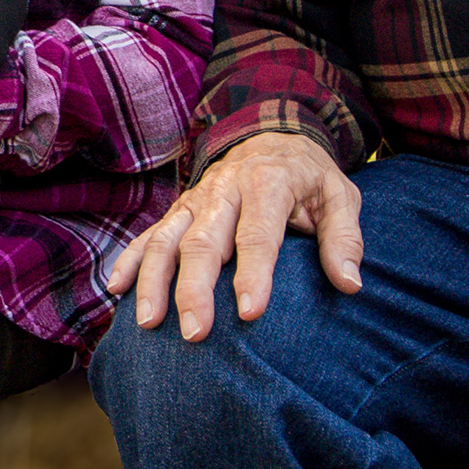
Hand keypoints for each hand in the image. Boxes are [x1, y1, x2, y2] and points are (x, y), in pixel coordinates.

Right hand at [108, 130, 363, 339]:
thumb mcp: (339, 197)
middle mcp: (224, 190)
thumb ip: (345, 240)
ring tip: (149, 322)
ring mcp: (195, 199)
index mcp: (267, 183)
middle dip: (195, 289)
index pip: (258, 234)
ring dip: (154, 281)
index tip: (250, 314)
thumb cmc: (309, 178)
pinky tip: (117, 289)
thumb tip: (350, 285)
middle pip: (204, 241)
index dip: (253, 274)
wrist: (272, 135)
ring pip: (167, 239)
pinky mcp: (179, 210)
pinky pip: (148, 234)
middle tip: (196, 333)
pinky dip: (130, 260)